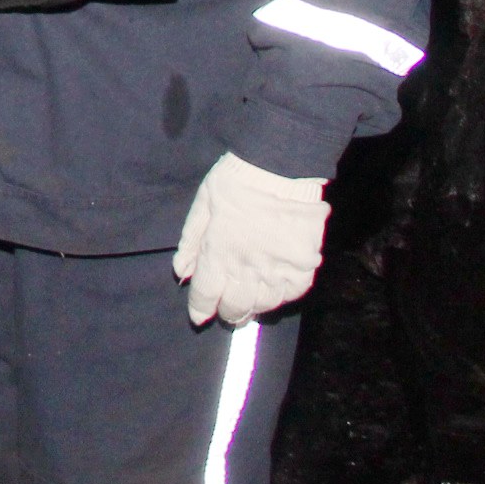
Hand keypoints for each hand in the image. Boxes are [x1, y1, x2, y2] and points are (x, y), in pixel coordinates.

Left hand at [173, 152, 329, 325]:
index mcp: (218, 253)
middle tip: (226, 308)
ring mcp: (278, 270)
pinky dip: (281, 295)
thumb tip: (181, 272)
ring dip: (253, 305)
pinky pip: (292, 294)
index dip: (200, 309)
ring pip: (263, 305)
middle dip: (227, 311)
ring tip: (249, 300)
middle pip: (235, 307)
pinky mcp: (304, 266)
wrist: (282, 168)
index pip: (206, 295)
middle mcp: (247, 268)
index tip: (199, 315)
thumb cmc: (236, 182)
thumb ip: (190, 241)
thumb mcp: (203, 205)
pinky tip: (274, 289)